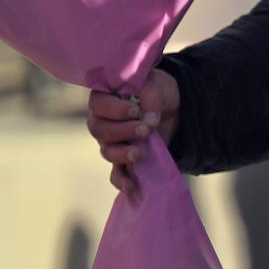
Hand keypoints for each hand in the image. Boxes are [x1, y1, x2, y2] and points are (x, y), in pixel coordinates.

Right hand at [86, 68, 179, 192]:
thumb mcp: (156, 84)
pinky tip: (132, 184)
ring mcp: (111, 142)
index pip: (98, 104)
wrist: (171, 108)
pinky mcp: (123, 158)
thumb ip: (150, 96)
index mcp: (106, 97)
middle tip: (144, 130)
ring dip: (122, 153)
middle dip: (122, 132)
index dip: (114, 110)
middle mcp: (103, 120)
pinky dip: (122, 180)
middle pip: (99, 130)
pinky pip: (116, 173)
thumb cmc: (157, 91)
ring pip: (106, 151)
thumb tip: (148, 121)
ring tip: (139, 153)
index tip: (136, 110)